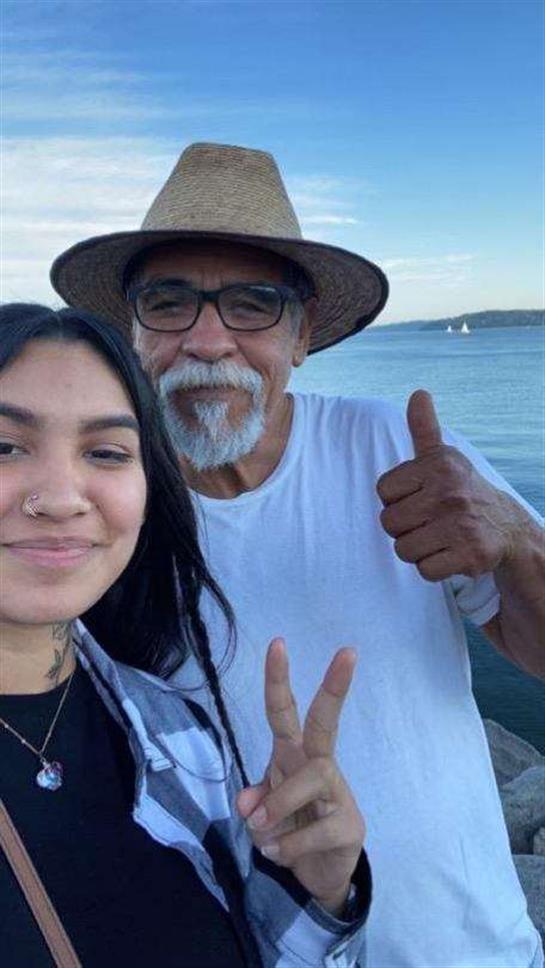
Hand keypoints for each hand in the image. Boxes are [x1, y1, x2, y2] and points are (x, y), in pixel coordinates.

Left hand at [237, 639, 364, 915]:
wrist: (318, 874)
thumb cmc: (289, 827)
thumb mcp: (262, 813)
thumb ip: (254, 802)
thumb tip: (248, 802)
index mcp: (293, 754)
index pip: (284, 712)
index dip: (277, 680)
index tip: (277, 643)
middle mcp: (318, 765)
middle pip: (325, 722)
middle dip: (334, 687)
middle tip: (348, 652)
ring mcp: (339, 793)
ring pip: (311, 780)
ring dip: (279, 806)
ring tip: (263, 832)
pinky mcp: (350, 826)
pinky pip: (313, 831)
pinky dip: (286, 846)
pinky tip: (279, 853)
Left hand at [377, 389, 522, 580]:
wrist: (506, 526)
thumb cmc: (460, 490)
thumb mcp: (443, 457)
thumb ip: (424, 428)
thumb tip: (419, 393)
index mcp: (438, 466)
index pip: (383, 491)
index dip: (396, 499)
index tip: (418, 497)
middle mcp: (450, 493)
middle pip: (389, 523)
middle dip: (404, 527)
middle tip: (427, 521)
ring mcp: (461, 526)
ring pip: (403, 549)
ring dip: (416, 549)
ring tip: (437, 537)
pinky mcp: (470, 555)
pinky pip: (424, 570)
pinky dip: (433, 567)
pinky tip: (449, 553)